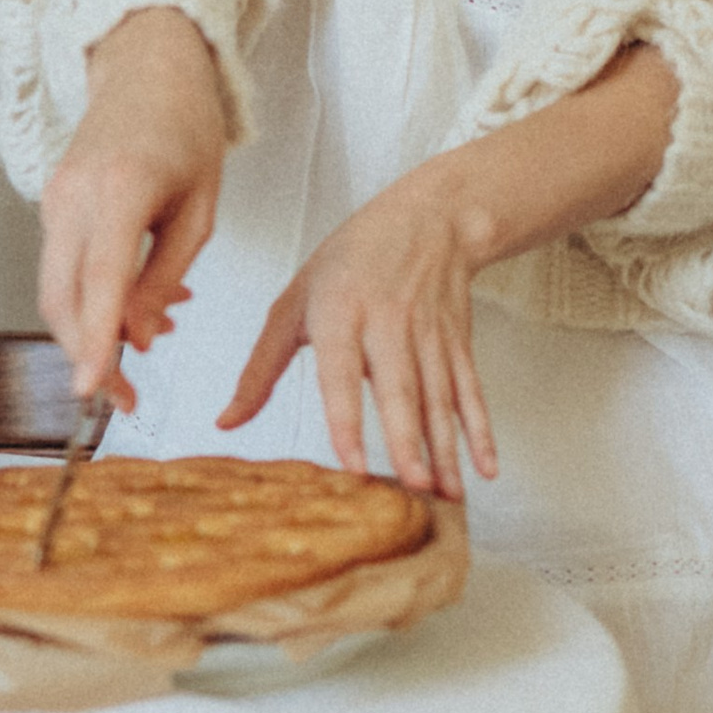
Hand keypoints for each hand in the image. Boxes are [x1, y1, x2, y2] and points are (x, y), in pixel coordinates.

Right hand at [38, 11, 227, 404]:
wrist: (148, 68)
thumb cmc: (186, 128)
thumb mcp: (200, 209)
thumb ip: (166, 276)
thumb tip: (140, 339)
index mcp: (121, 188)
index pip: (100, 281)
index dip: (97, 341)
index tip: (95, 389)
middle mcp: (75, 193)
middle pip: (63, 298)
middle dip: (89, 356)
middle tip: (127, 397)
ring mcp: (55, 197)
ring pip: (56, 289)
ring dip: (91, 332)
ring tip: (147, 349)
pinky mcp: (52, 202)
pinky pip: (64, 266)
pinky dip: (92, 299)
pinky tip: (139, 306)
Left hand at [221, 154, 497, 499]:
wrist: (429, 217)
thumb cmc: (353, 259)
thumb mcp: (294, 301)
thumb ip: (260, 367)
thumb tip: (228, 422)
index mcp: (341, 312)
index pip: (341, 374)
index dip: (347, 420)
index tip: (353, 465)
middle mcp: (389, 323)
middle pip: (401, 390)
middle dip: (409, 442)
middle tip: (413, 487)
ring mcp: (429, 334)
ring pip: (440, 399)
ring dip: (447, 450)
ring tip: (446, 494)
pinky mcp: (458, 343)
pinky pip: (471, 392)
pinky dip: (481, 432)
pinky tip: (485, 468)